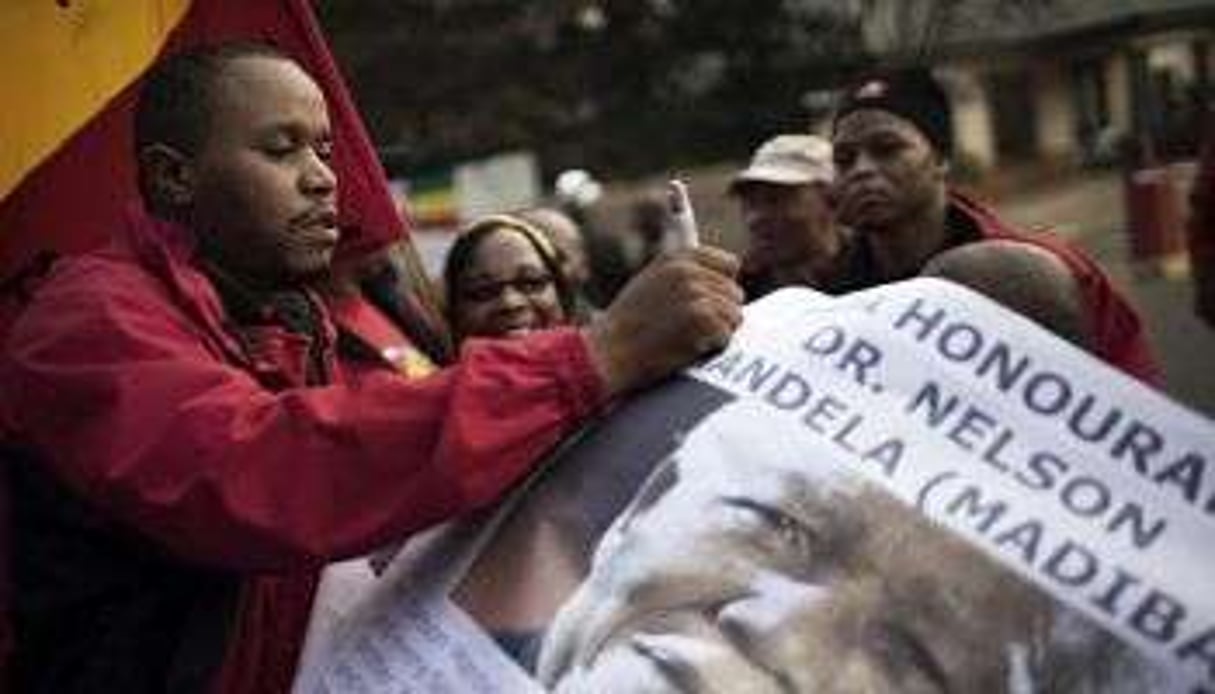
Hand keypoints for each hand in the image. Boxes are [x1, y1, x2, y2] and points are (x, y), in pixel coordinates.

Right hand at [585, 246, 742, 395]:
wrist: (608, 351)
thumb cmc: (628, 324)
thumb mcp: (651, 281)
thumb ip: (685, 274)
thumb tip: (726, 278)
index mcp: (677, 258)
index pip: (730, 264)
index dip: (722, 289)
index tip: (706, 306)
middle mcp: (688, 270)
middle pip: (735, 292)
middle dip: (721, 314)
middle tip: (694, 329)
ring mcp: (695, 293)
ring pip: (735, 314)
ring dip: (718, 332)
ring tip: (690, 338)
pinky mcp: (701, 318)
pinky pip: (727, 335)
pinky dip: (712, 347)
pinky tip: (688, 347)